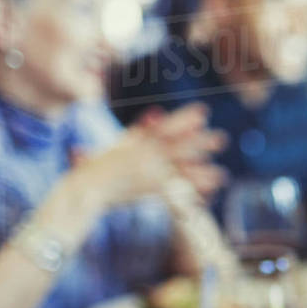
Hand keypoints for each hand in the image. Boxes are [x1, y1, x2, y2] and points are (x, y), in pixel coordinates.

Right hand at [76, 103, 226, 208]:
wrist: (83, 190)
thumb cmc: (93, 170)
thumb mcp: (117, 146)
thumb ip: (138, 131)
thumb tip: (158, 112)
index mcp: (134, 141)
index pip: (165, 127)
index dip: (185, 119)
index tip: (203, 113)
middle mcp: (142, 154)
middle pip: (178, 147)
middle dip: (201, 143)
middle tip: (222, 139)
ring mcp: (146, 171)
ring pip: (180, 170)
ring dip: (202, 171)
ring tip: (222, 174)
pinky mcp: (147, 189)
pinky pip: (173, 190)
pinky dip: (191, 192)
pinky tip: (205, 195)